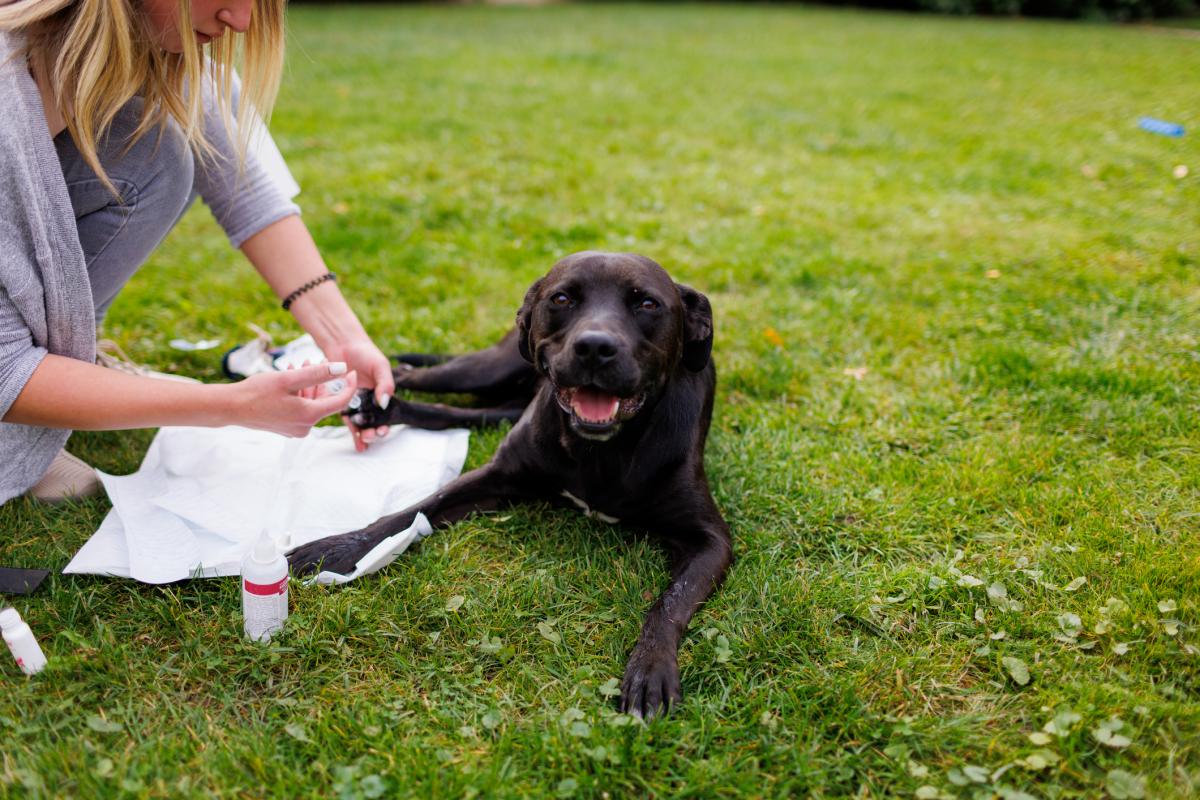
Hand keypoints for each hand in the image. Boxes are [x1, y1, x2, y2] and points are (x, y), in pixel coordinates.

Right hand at [226, 362, 357, 436]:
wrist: (231, 407)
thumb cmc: (258, 391)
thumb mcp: (290, 378)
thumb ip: (318, 373)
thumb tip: (342, 369)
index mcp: (310, 416)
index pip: (340, 401)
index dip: (349, 385)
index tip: (351, 371)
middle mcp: (305, 427)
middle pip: (323, 401)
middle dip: (320, 380)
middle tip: (312, 360)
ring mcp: (295, 429)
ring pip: (311, 403)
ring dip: (308, 384)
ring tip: (298, 365)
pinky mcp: (286, 428)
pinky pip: (300, 409)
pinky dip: (298, 394)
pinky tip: (289, 378)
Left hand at [321, 336, 395, 451]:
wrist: (343, 344)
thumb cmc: (365, 353)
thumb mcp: (380, 366)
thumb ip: (385, 384)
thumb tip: (384, 404)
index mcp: (381, 395)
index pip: (386, 415)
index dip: (386, 425)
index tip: (383, 430)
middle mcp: (369, 402)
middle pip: (373, 423)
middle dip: (374, 434)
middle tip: (371, 435)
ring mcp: (354, 403)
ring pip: (360, 424)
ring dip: (363, 435)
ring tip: (364, 440)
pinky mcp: (339, 402)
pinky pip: (345, 417)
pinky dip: (351, 429)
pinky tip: (355, 440)